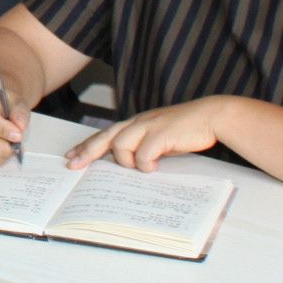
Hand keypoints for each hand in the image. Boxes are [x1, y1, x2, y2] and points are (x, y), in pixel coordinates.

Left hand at [67, 98, 228, 170]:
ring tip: (142, 167)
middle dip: (87, 152)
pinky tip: (154, 166)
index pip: (105, 134)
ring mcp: (149, 126)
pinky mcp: (161, 133)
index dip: (87, 146)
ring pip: (120, 144)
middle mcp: (138, 122)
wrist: (210, 116)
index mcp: (136, 123)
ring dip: (127, 161)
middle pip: (105, 137)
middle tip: (73, 165)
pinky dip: (146, 163)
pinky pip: (144, 153)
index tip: (72, 158)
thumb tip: (128, 165)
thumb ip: (142, 147)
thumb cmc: (184, 129)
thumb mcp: (158, 137)